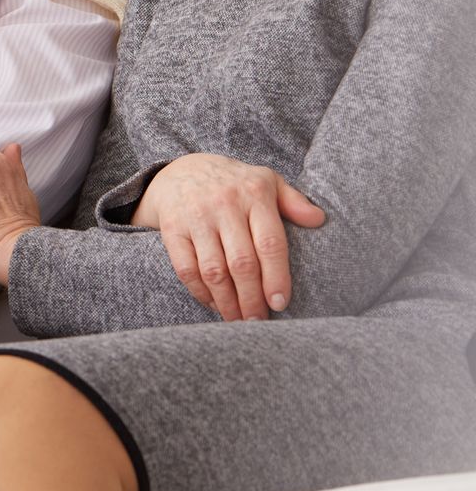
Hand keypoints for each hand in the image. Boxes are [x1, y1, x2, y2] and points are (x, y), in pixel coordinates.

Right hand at [129, 153, 325, 321]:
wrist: (180, 170)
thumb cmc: (233, 183)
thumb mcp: (266, 181)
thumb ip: (294, 201)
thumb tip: (319, 220)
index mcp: (254, 194)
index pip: (270, 243)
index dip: (276, 278)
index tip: (280, 304)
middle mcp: (224, 204)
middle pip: (241, 263)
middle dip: (251, 299)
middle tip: (258, 321)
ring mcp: (196, 216)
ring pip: (213, 270)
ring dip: (227, 302)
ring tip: (237, 320)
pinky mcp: (172, 228)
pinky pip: (186, 268)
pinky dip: (200, 292)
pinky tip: (213, 304)